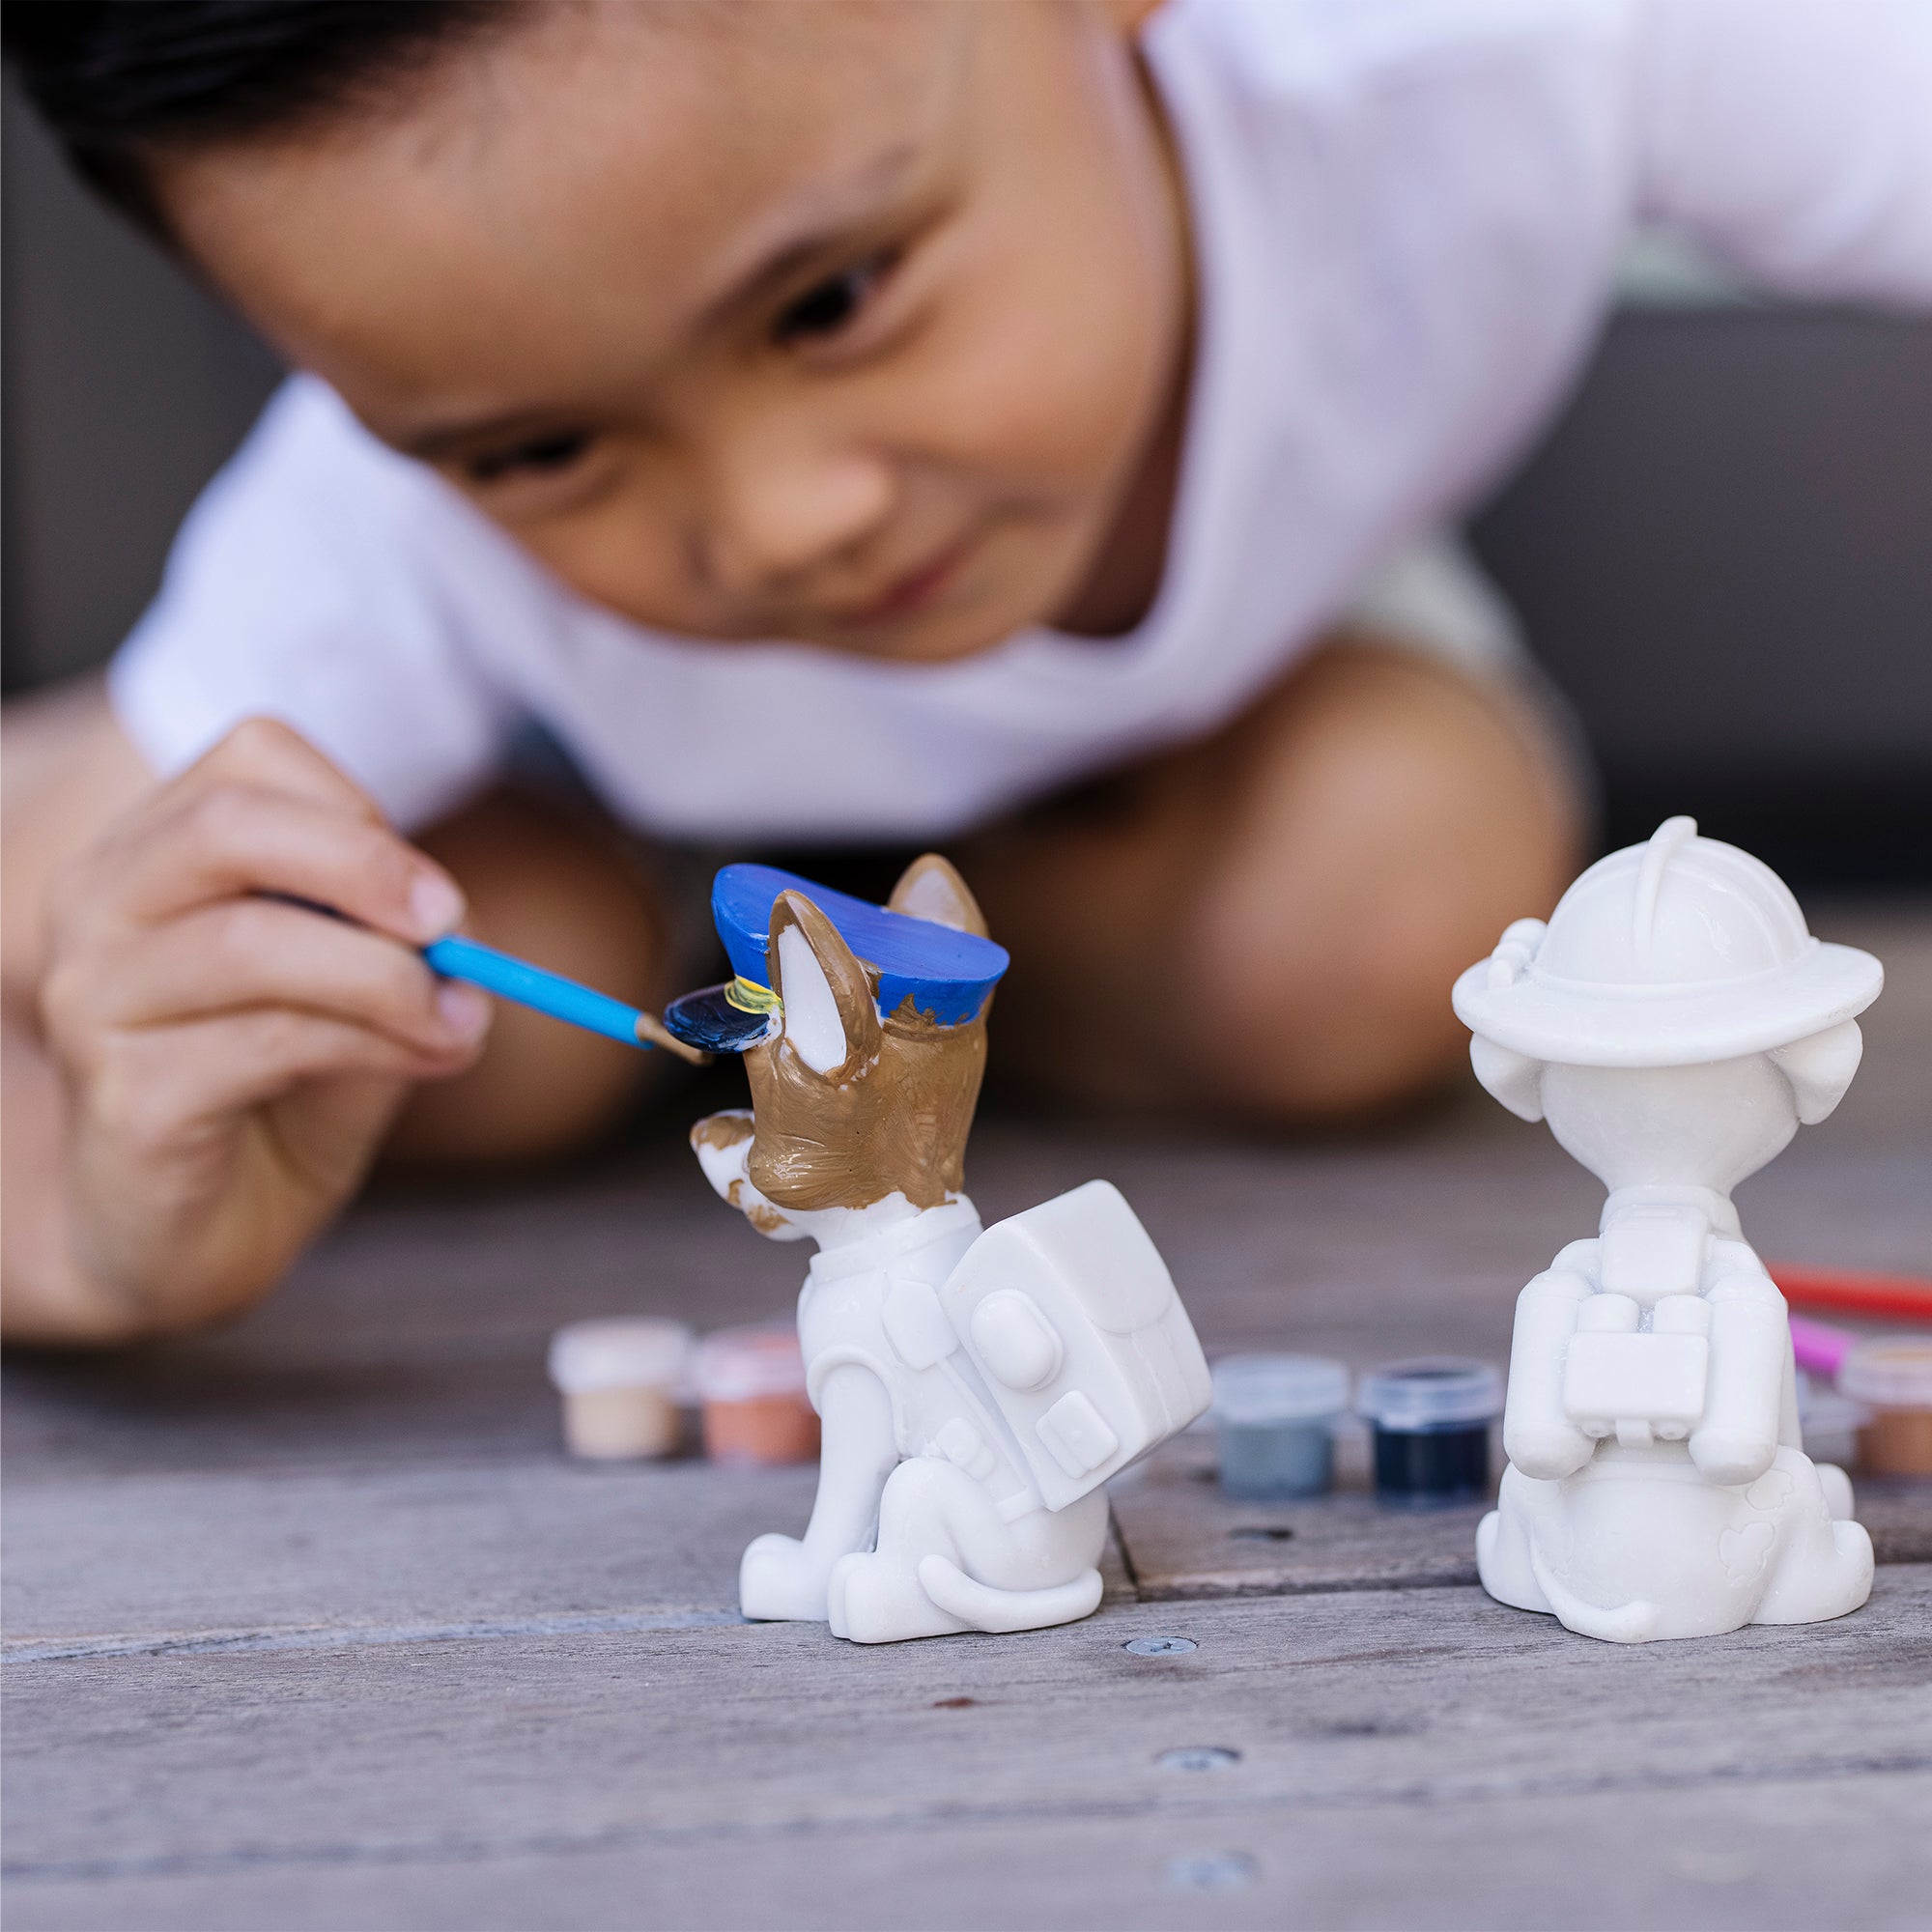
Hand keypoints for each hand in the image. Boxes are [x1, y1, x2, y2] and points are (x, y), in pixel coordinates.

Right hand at [32, 718, 490, 1336]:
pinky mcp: (124, 1098)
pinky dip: (370, 1045)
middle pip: (229, 826)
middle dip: (367, 868)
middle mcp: (99, 905)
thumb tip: (461, 929)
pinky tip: (420, 1062)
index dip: (362, 814)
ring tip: (458, 1023)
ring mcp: (94, 1001)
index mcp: (155, 849)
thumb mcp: (356, 991)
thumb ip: (399, 940)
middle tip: (454, 929)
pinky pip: (266, 1043)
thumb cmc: (275, 1090)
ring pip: (252, 942)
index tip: (436, 894)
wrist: (185, 1234)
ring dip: (388, 980)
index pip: (254, 757)